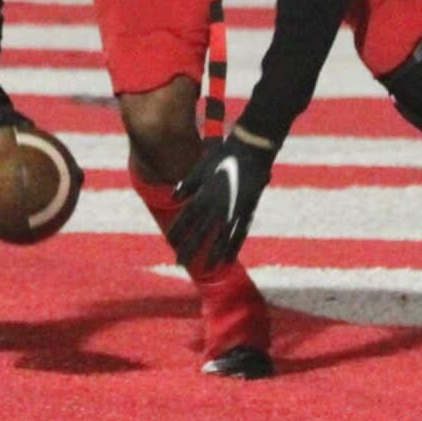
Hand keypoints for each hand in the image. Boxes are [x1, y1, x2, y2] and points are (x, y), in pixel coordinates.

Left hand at [168, 128, 275, 271]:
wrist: (250, 151)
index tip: (170, 244)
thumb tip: (173, 197)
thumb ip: (187, 185)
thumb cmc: (223, 156)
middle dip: (190, 249)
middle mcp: (216, 206)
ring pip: (220, 238)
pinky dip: (233, 248)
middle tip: (180, 263)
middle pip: (200, 233)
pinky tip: (229, 260)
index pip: (186, 219)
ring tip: (206, 269)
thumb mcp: (201, 168)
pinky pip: (239, 234)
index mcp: (204, 195)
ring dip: (212, 255)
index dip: (178, 232)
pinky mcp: (247, 211)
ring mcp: (233, 211)